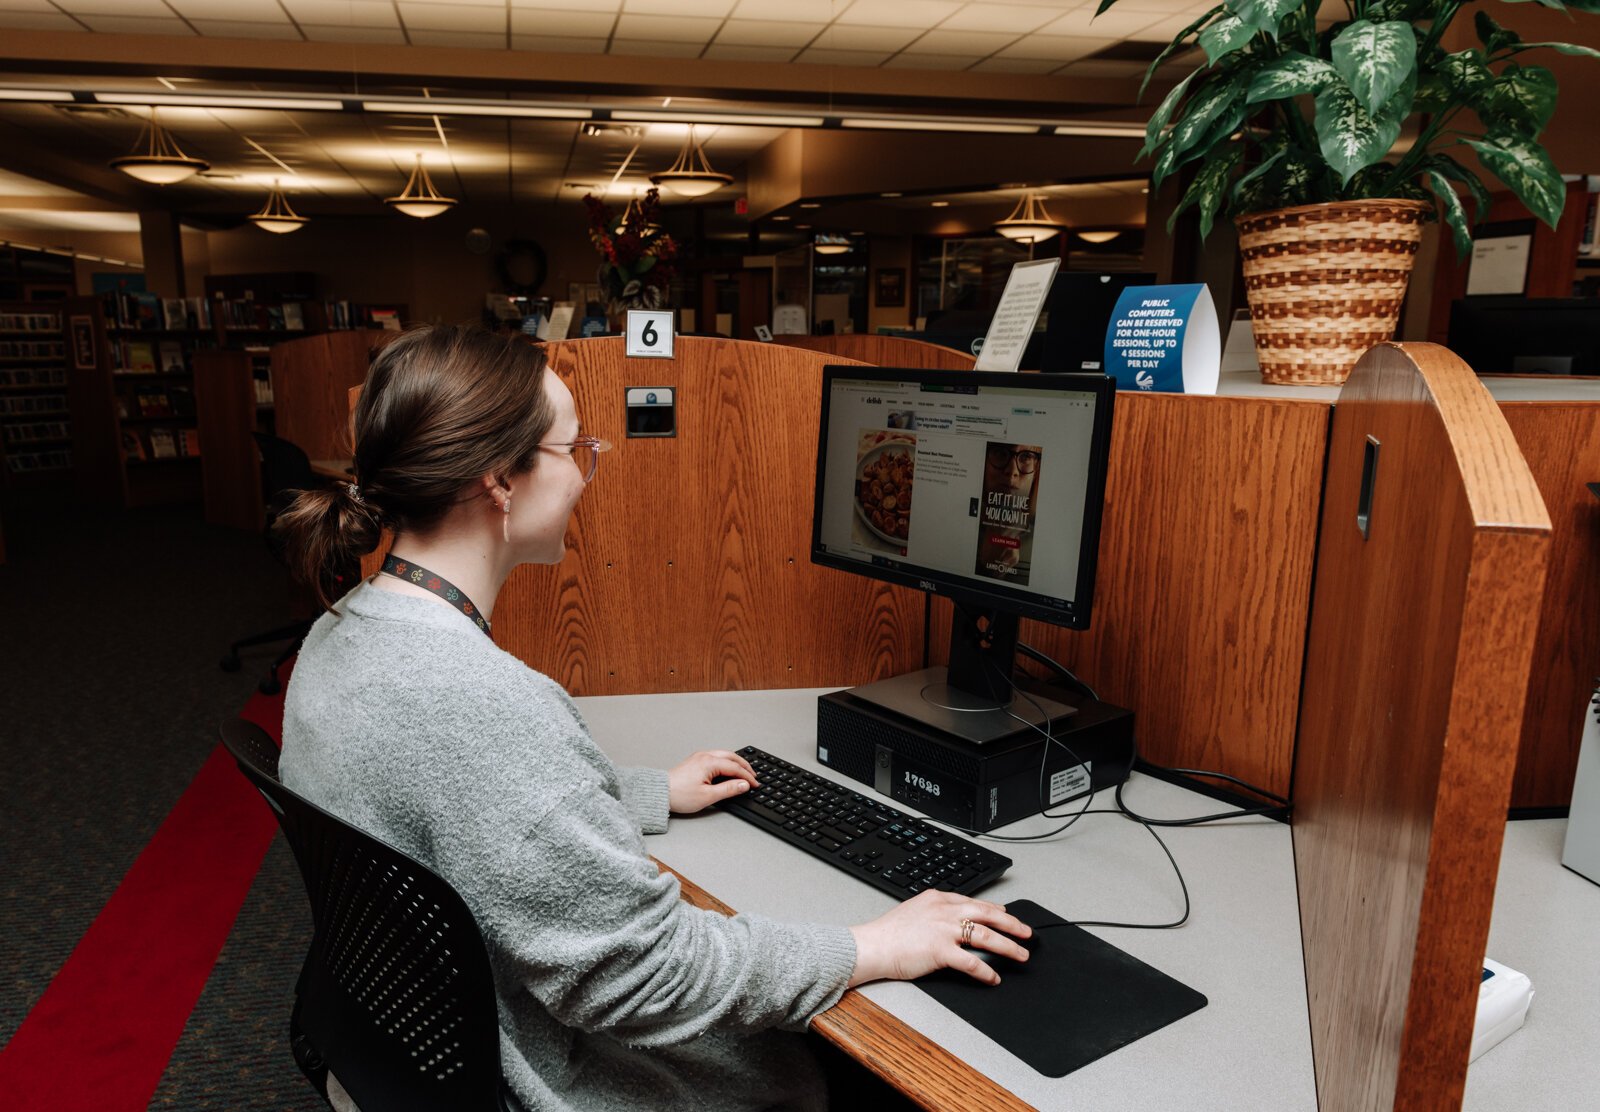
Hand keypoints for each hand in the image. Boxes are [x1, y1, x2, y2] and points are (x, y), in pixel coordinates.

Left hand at [667, 749, 758, 813]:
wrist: (659, 793)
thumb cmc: (679, 795)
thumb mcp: (707, 796)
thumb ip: (728, 789)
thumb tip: (744, 785)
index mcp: (709, 762)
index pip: (735, 768)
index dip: (747, 777)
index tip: (755, 784)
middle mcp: (705, 756)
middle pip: (732, 757)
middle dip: (745, 766)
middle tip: (754, 775)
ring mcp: (699, 757)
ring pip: (724, 755)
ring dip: (736, 762)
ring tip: (744, 771)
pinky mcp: (695, 760)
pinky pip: (716, 756)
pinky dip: (726, 761)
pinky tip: (728, 768)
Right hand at [848, 890, 1030, 986]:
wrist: (872, 944)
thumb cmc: (889, 932)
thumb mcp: (915, 910)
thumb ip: (936, 912)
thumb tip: (955, 920)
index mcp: (939, 899)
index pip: (976, 902)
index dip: (997, 910)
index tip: (1008, 915)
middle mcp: (945, 910)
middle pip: (988, 914)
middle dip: (1012, 924)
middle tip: (1028, 933)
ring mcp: (944, 930)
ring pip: (986, 936)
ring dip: (1008, 947)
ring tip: (1021, 956)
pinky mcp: (941, 950)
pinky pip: (971, 962)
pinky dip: (986, 971)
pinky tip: (994, 977)